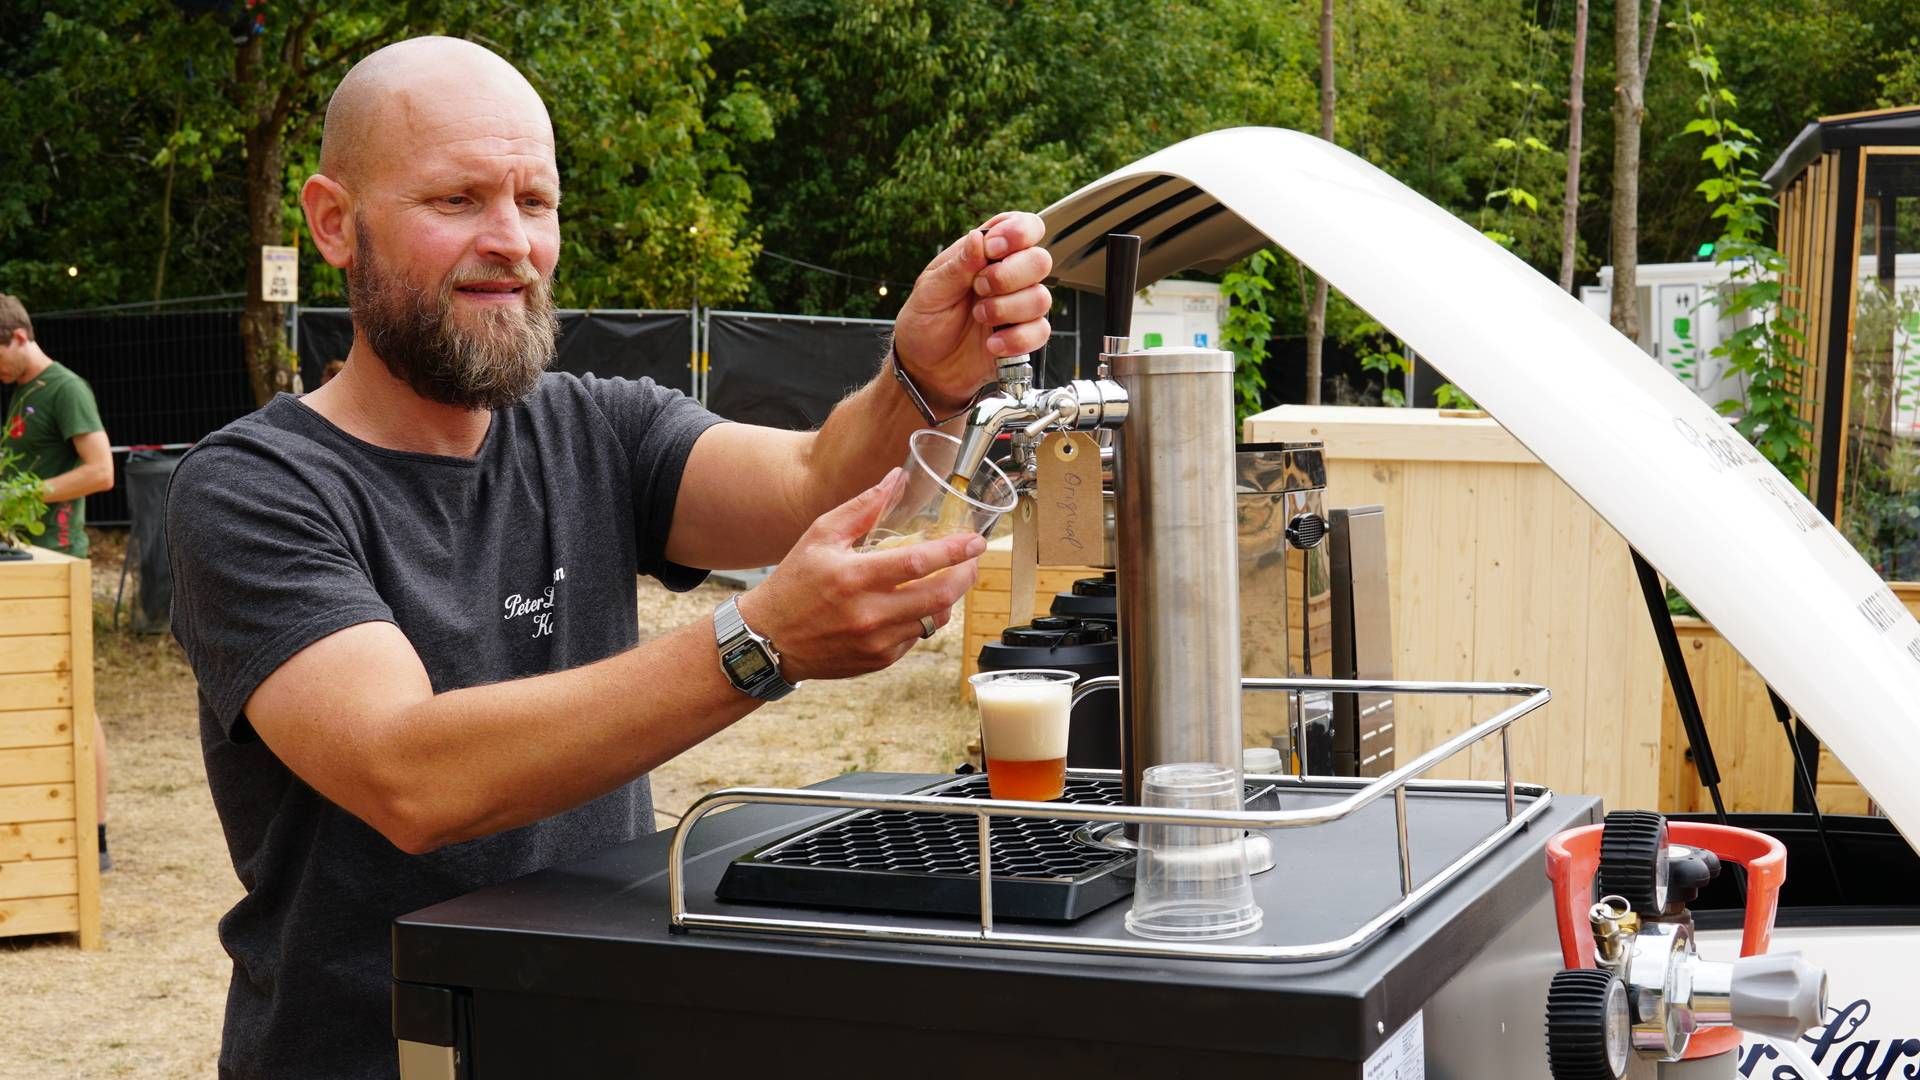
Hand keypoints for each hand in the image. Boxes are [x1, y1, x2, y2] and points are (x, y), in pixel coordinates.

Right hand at [739, 469, 985, 682]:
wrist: (769, 639)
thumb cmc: (793, 583)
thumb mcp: (820, 536)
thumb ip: (861, 508)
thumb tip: (895, 479)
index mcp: (854, 577)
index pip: (920, 562)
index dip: (955, 550)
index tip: (975, 541)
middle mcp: (869, 613)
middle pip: (939, 596)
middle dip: (965, 575)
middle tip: (972, 561)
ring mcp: (876, 642)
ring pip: (934, 620)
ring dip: (948, 597)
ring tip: (947, 579)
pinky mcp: (879, 660)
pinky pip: (917, 638)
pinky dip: (923, 618)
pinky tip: (916, 603)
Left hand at [891, 212, 1053, 410]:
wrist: (925, 368)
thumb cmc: (925, 322)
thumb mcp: (930, 290)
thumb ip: (957, 265)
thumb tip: (978, 238)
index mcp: (986, 254)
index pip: (1023, 227)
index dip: (1018, 232)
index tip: (993, 249)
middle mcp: (1009, 276)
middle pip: (1040, 260)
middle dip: (1009, 275)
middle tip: (979, 288)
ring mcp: (1019, 306)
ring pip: (1042, 298)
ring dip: (1007, 309)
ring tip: (979, 317)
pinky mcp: (1024, 336)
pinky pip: (1040, 332)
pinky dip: (1015, 339)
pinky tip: (992, 343)